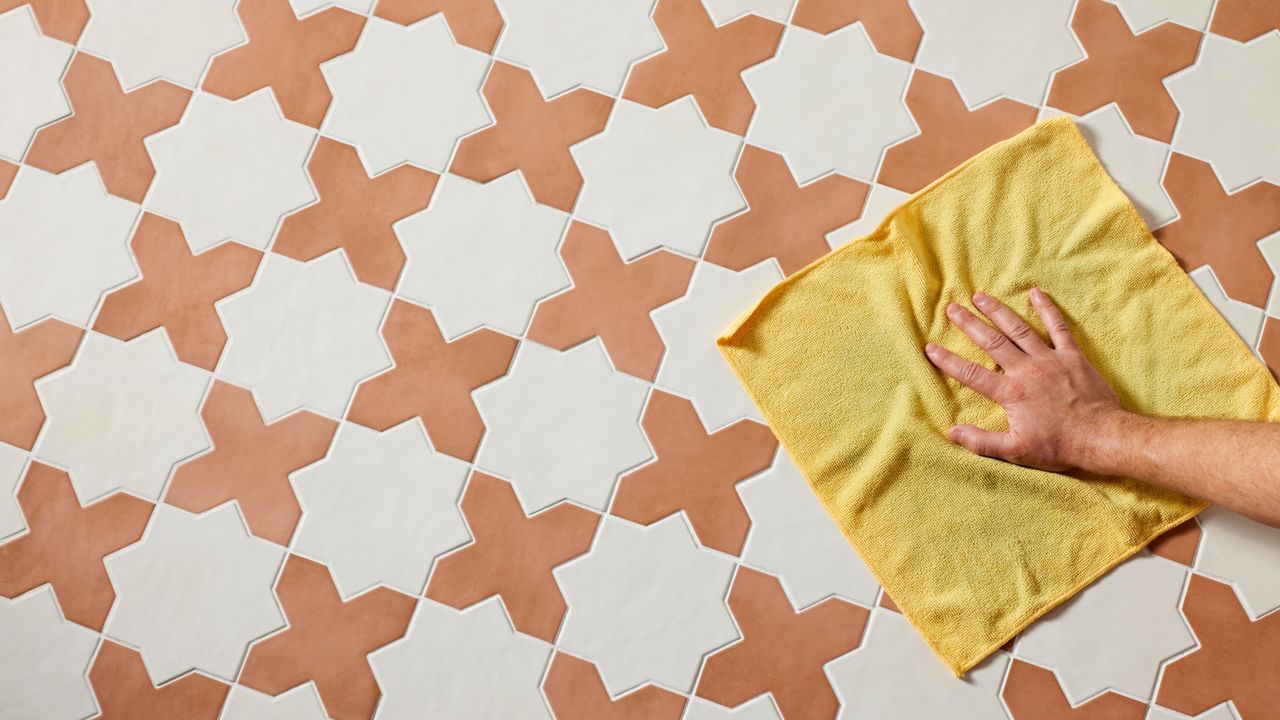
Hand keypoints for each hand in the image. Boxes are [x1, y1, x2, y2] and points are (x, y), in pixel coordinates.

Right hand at [924, 288, 1124, 470]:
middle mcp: (1026, 370)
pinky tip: (1035, 293)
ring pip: (1019, 329)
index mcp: (1011, 393)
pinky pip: (1058, 328)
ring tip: (980, 296)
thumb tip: (952, 432)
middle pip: (992, 342)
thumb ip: (982, 442)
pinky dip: (1047, 309)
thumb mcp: (1016, 452)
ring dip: (998, 311)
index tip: (930, 348)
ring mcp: (1050, 360)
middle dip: (969, 324)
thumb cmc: (1060, 446)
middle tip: (952, 308)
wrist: (1102, 437)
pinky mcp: (1072, 356)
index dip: (948, 361)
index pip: (972, 374)